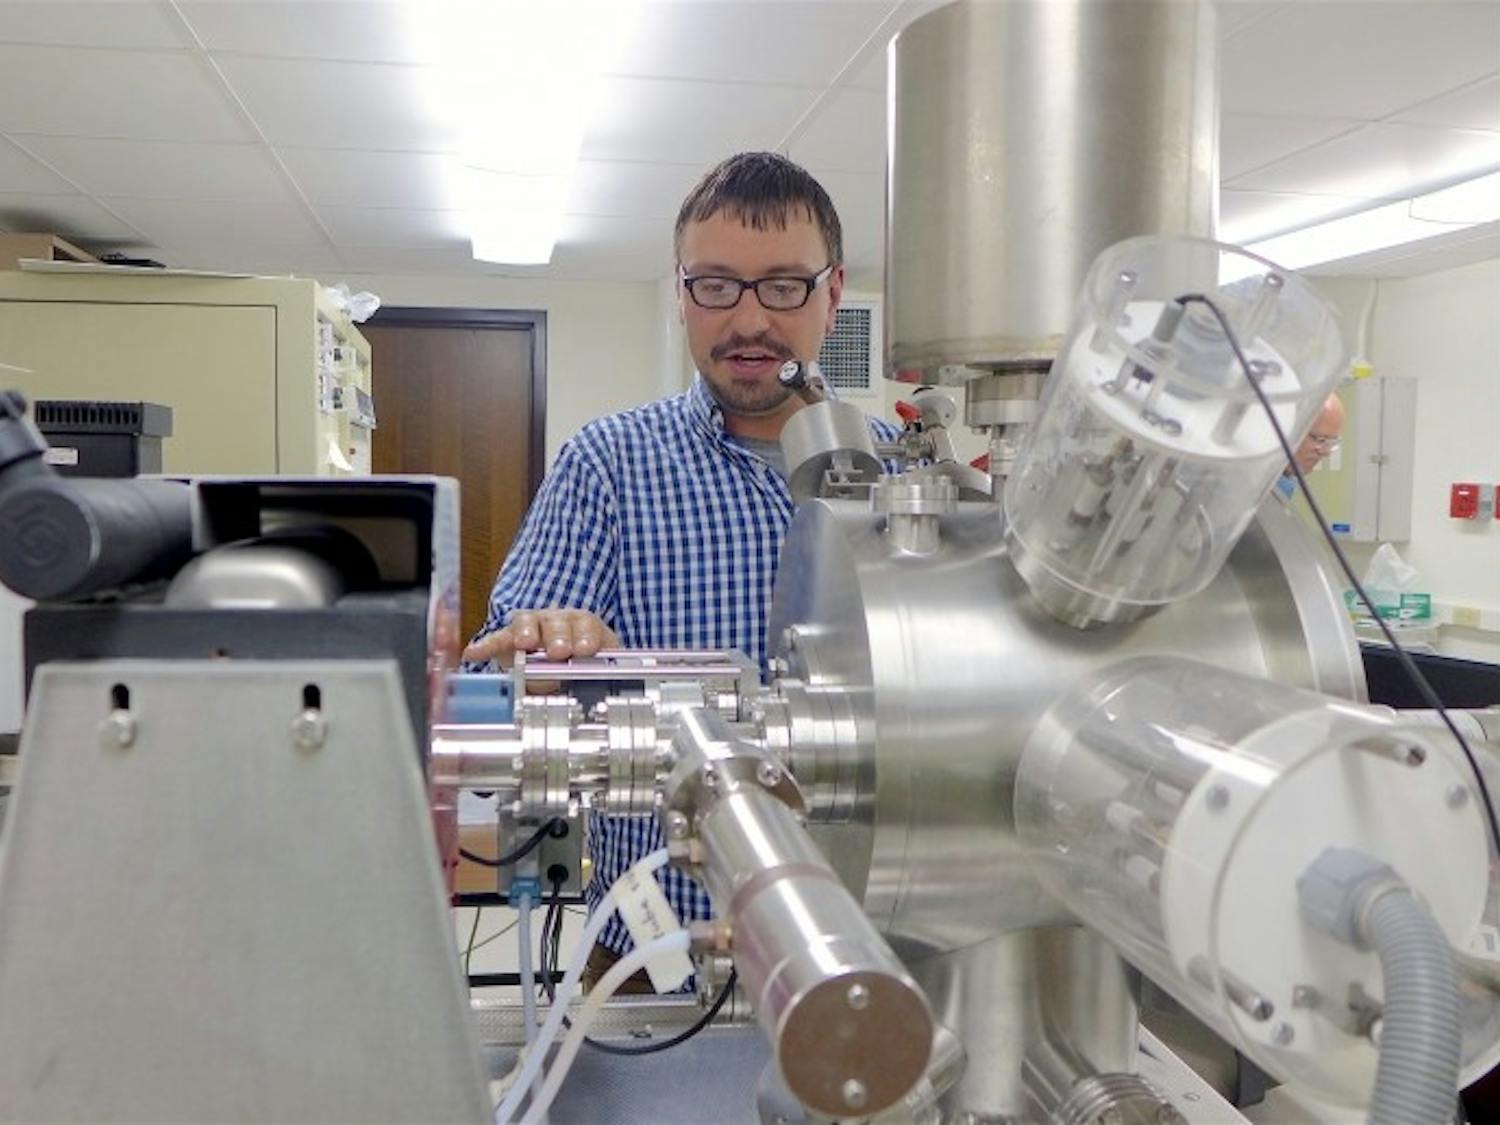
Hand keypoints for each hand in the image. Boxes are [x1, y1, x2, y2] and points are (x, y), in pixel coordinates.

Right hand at [463, 608, 618, 666]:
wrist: (566, 661)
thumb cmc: (582, 663)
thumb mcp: (591, 670)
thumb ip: (586, 677)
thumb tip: (576, 691)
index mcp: (584, 627)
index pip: (586, 626)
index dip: (586, 637)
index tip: (586, 649)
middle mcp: (557, 622)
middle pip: (556, 622)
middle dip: (558, 636)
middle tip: (559, 650)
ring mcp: (532, 627)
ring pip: (528, 622)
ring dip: (527, 632)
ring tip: (524, 642)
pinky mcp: (508, 639)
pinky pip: (496, 640)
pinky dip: (485, 646)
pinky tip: (473, 653)